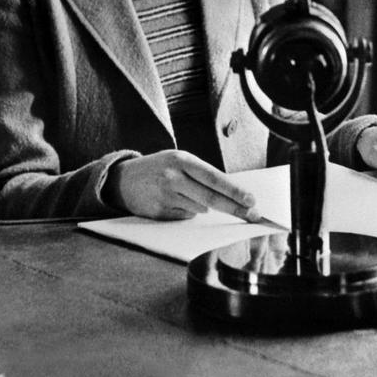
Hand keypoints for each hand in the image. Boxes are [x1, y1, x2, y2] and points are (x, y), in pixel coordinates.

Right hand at [105, 149, 258, 221]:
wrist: (123, 179)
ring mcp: (165, 196)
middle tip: (253, 215)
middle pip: (211, 197)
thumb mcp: (178, 161)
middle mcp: (173, 177)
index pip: (214, 178)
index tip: (252, 200)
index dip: (235, 191)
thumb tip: (232, 194)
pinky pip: (185, 217)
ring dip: (203, 207)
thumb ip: (201, 174)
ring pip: (199, 209)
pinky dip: (187, 212)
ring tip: (185, 195)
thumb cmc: (158, 169)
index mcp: (181, 160)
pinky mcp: (160, 213)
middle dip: (235, 208)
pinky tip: (173, 202)